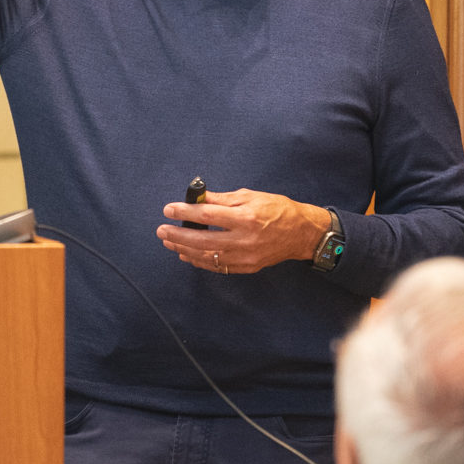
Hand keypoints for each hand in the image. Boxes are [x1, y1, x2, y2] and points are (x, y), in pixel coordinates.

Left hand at [157, 189, 333, 274]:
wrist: (301, 233)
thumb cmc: (277, 209)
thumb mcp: (250, 196)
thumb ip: (222, 199)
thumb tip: (197, 198)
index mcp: (245, 217)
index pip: (208, 215)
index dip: (185, 212)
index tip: (168, 210)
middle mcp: (244, 239)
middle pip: (202, 239)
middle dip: (178, 235)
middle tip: (162, 230)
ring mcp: (245, 256)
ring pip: (207, 256)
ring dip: (184, 249)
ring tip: (169, 242)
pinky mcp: (246, 267)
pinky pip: (217, 267)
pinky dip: (199, 261)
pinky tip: (187, 255)